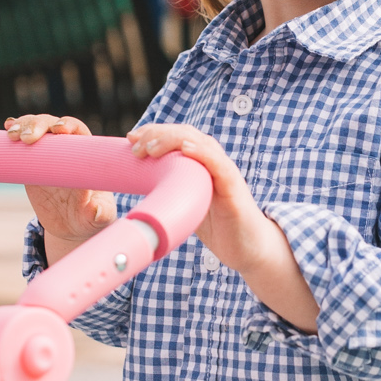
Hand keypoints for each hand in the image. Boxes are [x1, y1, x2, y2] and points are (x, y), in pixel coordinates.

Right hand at [4, 113, 114, 253]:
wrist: (70, 226)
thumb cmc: (90, 218)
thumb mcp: (99, 218)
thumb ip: (101, 215)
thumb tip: (96, 211)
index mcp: (85, 156)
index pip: (78, 131)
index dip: (68, 125)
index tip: (59, 129)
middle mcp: (65, 150)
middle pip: (52, 125)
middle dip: (40, 125)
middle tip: (28, 138)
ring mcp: (46, 154)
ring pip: (35, 129)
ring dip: (24, 126)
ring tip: (13, 135)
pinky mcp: (30, 162)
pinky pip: (21, 143)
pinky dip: (15, 132)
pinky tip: (8, 127)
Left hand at [128, 120, 317, 331]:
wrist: (249, 248)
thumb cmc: (219, 227)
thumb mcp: (188, 204)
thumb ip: (172, 191)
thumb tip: (138, 189)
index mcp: (202, 164)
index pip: (178, 136)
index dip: (154, 132)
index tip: (131, 138)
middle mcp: (215, 162)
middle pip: (186, 134)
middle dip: (158, 134)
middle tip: (135, 146)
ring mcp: (225, 173)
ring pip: (201, 143)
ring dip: (174, 140)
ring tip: (152, 147)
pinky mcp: (234, 188)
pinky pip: (219, 165)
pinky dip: (203, 154)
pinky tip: (186, 149)